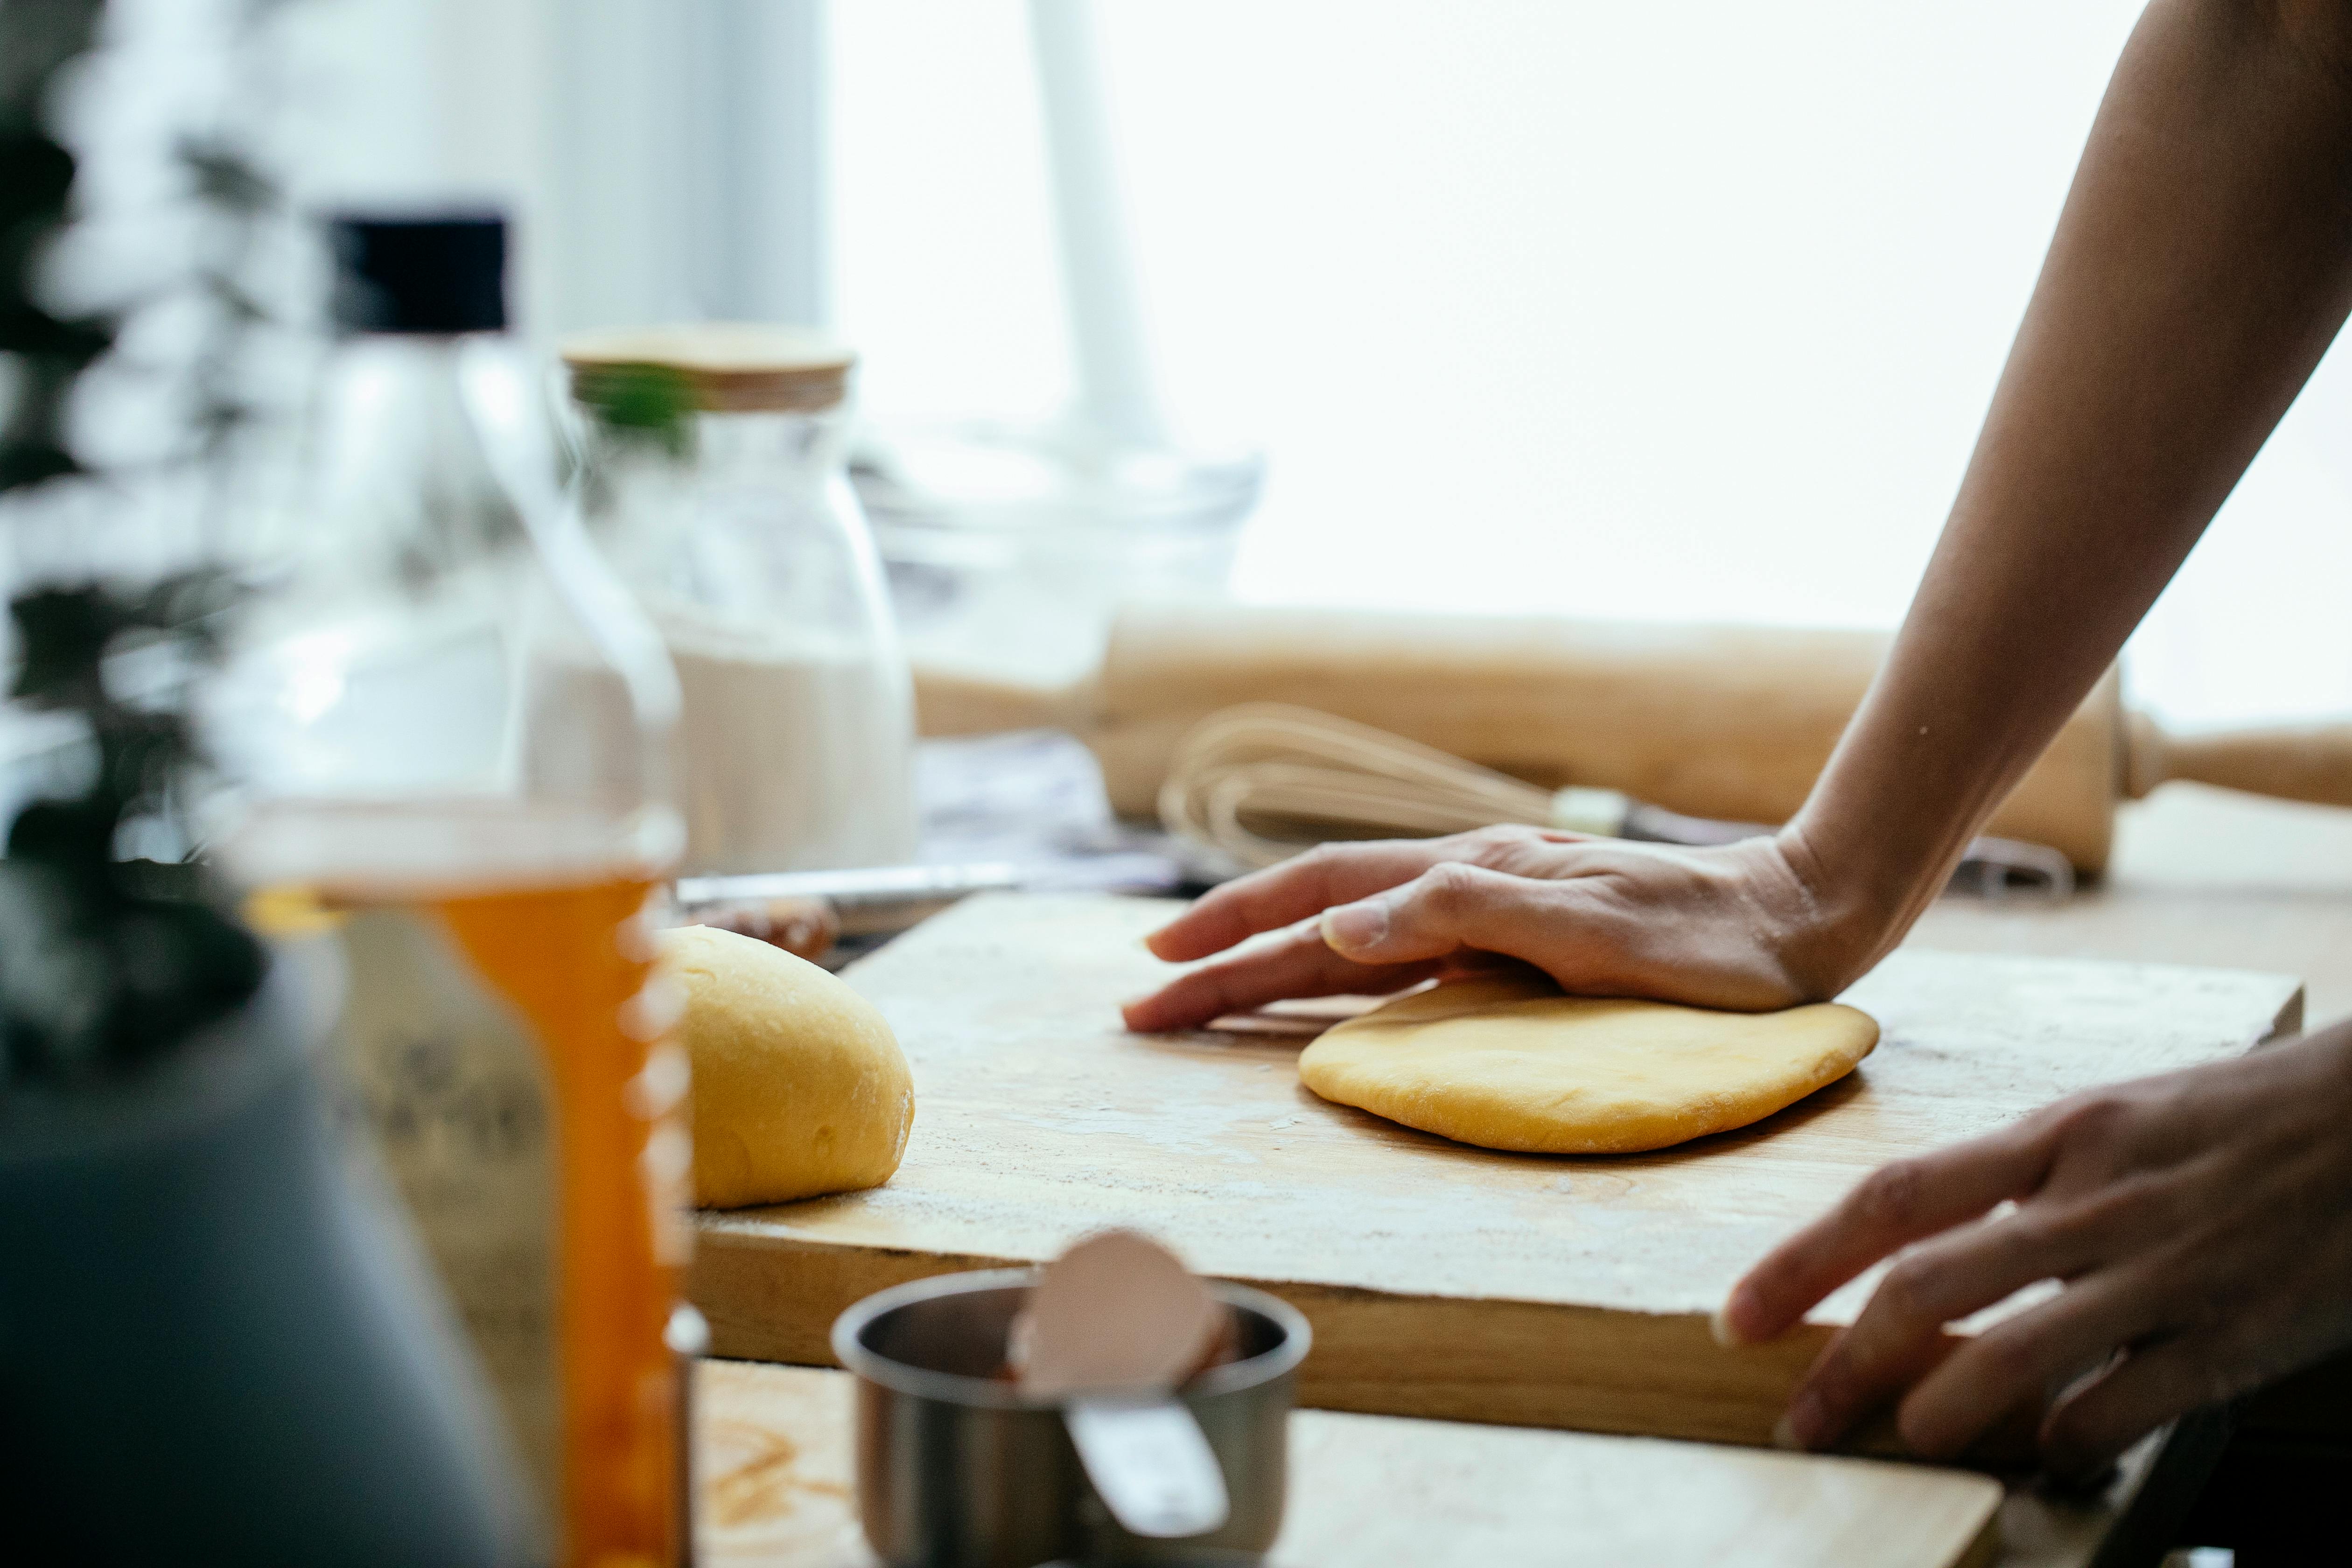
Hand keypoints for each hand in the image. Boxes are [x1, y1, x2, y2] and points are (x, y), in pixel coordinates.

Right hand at [1121, 824, 1869, 1032]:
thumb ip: (1465, 912)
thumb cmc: (1708, 938)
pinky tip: (1317, 976)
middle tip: (1138, 1004)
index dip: (1236, 936)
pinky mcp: (1515, 940)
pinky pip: (1395, 954)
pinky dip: (1335, 966)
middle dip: (1222, 960)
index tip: (1157, 975)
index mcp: (1471, 878)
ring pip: (1347, 934)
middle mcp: (1466, 887)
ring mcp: (1487, 909)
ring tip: (1195, 987)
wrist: (1801, 920)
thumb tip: (1342, 923)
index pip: (1321, 902)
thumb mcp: (1592, 929)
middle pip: (1315, 919)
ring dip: (1266, 961)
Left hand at [1716, 1023, 2351, 1476]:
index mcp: (2058, 1134)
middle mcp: (2094, 1200)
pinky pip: (2123, 1407)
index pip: (1892, 1197)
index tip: (1737, 1314)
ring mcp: (2164, 1271)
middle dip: (1843, 1363)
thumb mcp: (2118, 1116)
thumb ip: (2026, 1178)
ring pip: (2012, 1354)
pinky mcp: (2236, 1337)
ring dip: (1940, 1411)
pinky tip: (2043, 1457)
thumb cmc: (2241, 1115)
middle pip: (1928, 1285)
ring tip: (1905, 1438)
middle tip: (1795, 1420)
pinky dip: (2066, 1443)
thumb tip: (1927, 1248)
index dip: (1800, 1262)